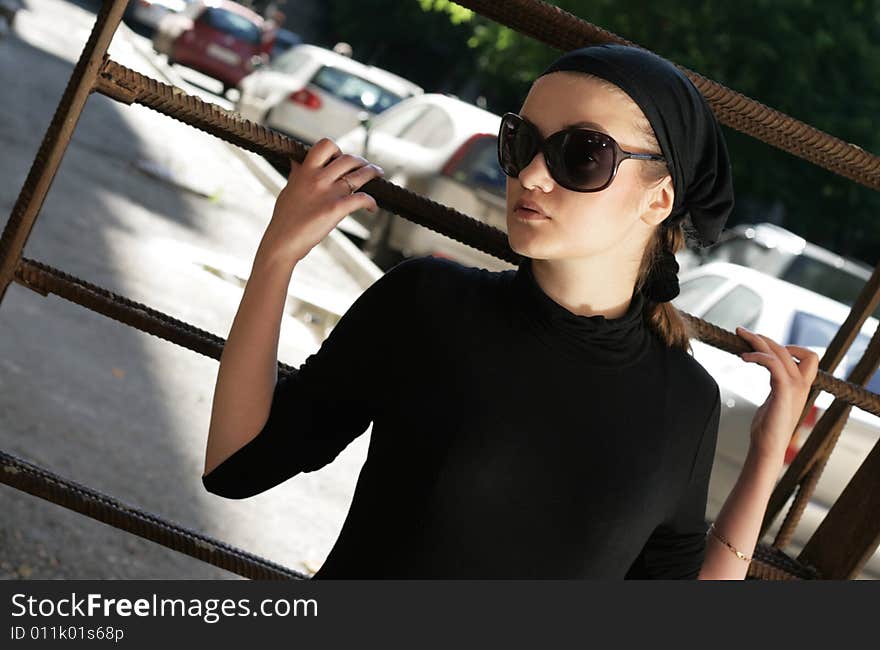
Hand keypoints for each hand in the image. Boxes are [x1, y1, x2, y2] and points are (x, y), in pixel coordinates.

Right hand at [257, 138, 383, 264]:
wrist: (282, 241)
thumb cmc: (284, 219)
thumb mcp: (288, 189)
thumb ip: (296, 174)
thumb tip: (297, 162)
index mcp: (305, 171)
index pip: (325, 146)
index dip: (337, 149)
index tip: (342, 157)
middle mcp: (318, 178)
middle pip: (348, 159)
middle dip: (362, 161)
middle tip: (368, 166)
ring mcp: (328, 193)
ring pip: (359, 175)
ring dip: (372, 173)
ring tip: (378, 174)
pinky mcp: (336, 208)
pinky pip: (361, 198)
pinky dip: (371, 202)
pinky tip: (372, 207)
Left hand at [736, 326, 819, 460]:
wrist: (767, 448)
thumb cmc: (766, 429)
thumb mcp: (774, 401)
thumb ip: (777, 385)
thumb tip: (772, 374)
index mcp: (800, 386)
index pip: (807, 356)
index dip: (788, 346)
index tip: (763, 345)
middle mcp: (800, 385)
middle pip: (788, 350)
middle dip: (763, 338)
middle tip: (741, 332)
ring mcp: (794, 389)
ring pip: (781, 353)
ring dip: (758, 341)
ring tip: (739, 336)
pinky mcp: (784, 393)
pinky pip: (774, 364)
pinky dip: (759, 356)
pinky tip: (743, 358)